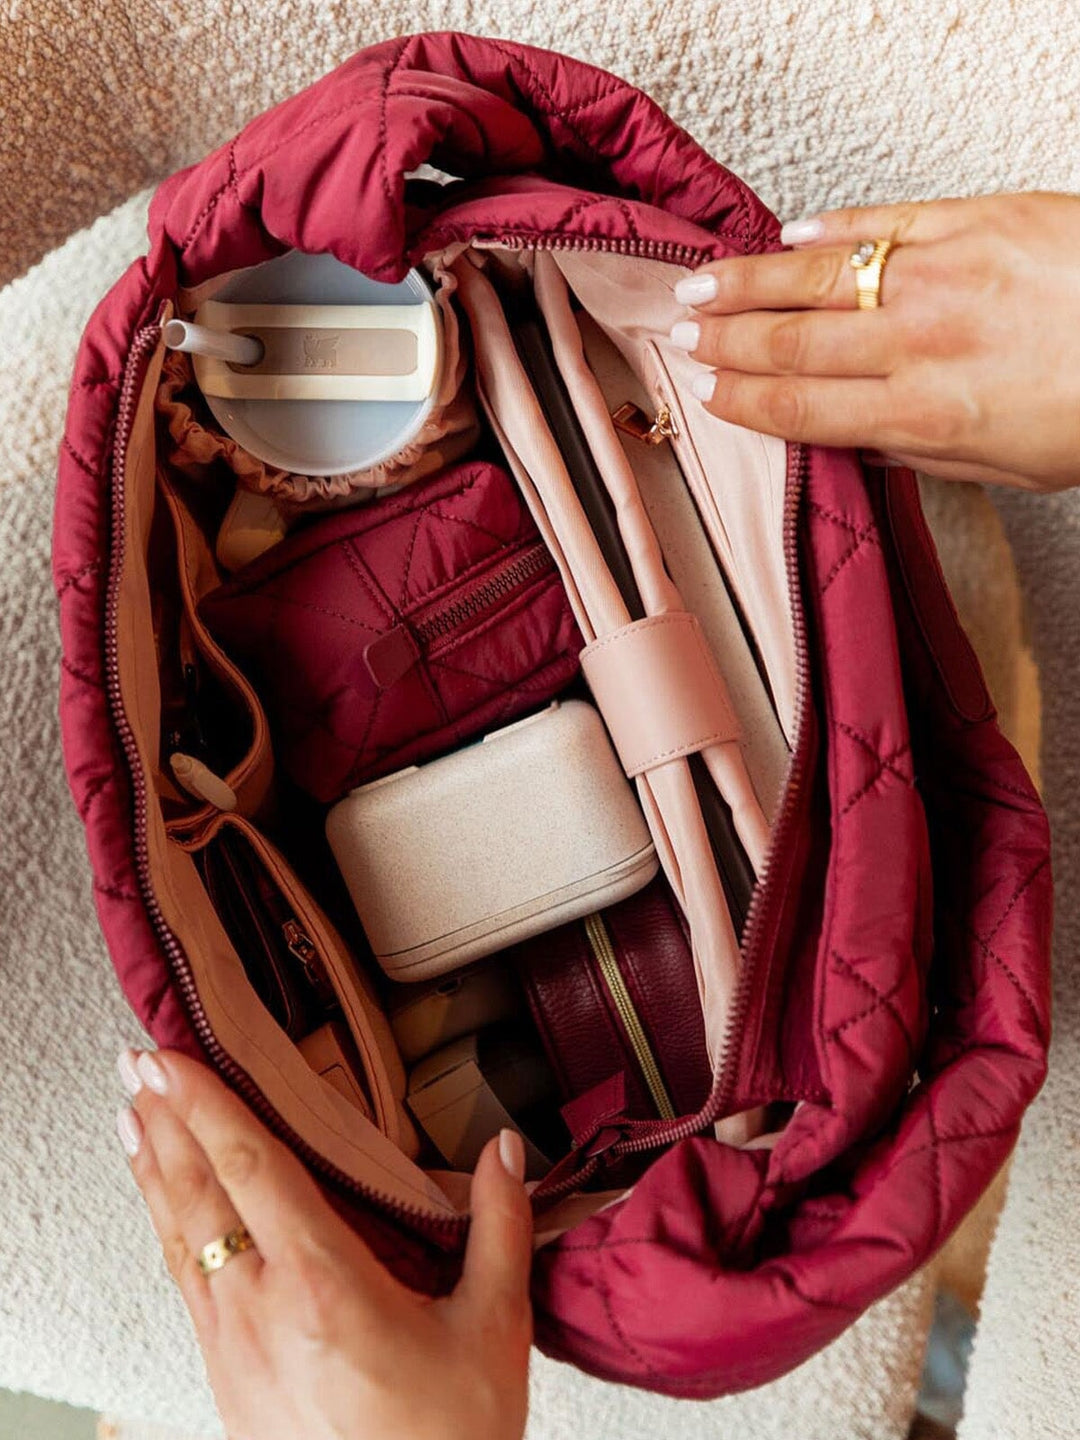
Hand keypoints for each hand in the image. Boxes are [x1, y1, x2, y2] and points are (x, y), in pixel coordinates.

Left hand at [115, 1049, 531, 1439]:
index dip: (206, 1105)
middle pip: (196, 1195)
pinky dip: (168, 1231)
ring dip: (154, 1171)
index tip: (173, 1060)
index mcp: (324, 1284)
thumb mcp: (492, 1327)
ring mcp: (236, 1348)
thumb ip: (500, 1227)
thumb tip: (506, 1152)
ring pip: (180, 1240)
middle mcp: (264, 1310)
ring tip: (133, 1119)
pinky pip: (186, 1285)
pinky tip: (166, 1215)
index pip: (250, 1170)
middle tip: (138, 1065)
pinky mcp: (227, 1380)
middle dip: (164, 1121)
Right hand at [670, 190, 1079, 489]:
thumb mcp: (1011, 467)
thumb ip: (923, 452)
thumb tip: (859, 440)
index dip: (743, 398)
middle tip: (680, 332)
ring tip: (699, 283)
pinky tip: (791, 236)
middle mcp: (918, 342)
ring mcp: (941, 273)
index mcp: (923, 412)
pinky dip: (829, 230)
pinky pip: (881, 223)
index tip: (708, 390)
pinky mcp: (975, 219)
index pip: (802, 407)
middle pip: (792, 341)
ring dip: (749, 282)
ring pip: (817, 278)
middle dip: (727, 338)